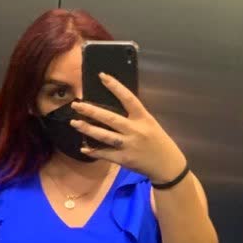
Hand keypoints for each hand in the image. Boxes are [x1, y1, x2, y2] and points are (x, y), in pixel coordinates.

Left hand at [69, 73, 185, 182]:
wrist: (168, 165)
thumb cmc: (159, 142)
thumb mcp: (150, 124)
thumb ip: (134, 117)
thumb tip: (113, 108)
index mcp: (143, 118)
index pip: (128, 98)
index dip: (115, 86)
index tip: (102, 76)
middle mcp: (135, 130)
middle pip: (109, 118)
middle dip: (91, 111)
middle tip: (76, 104)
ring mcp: (129, 145)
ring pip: (104, 136)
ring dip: (87, 129)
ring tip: (74, 123)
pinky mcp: (124, 159)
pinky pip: (105, 154)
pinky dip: (94, 152)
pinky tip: (83, 148)